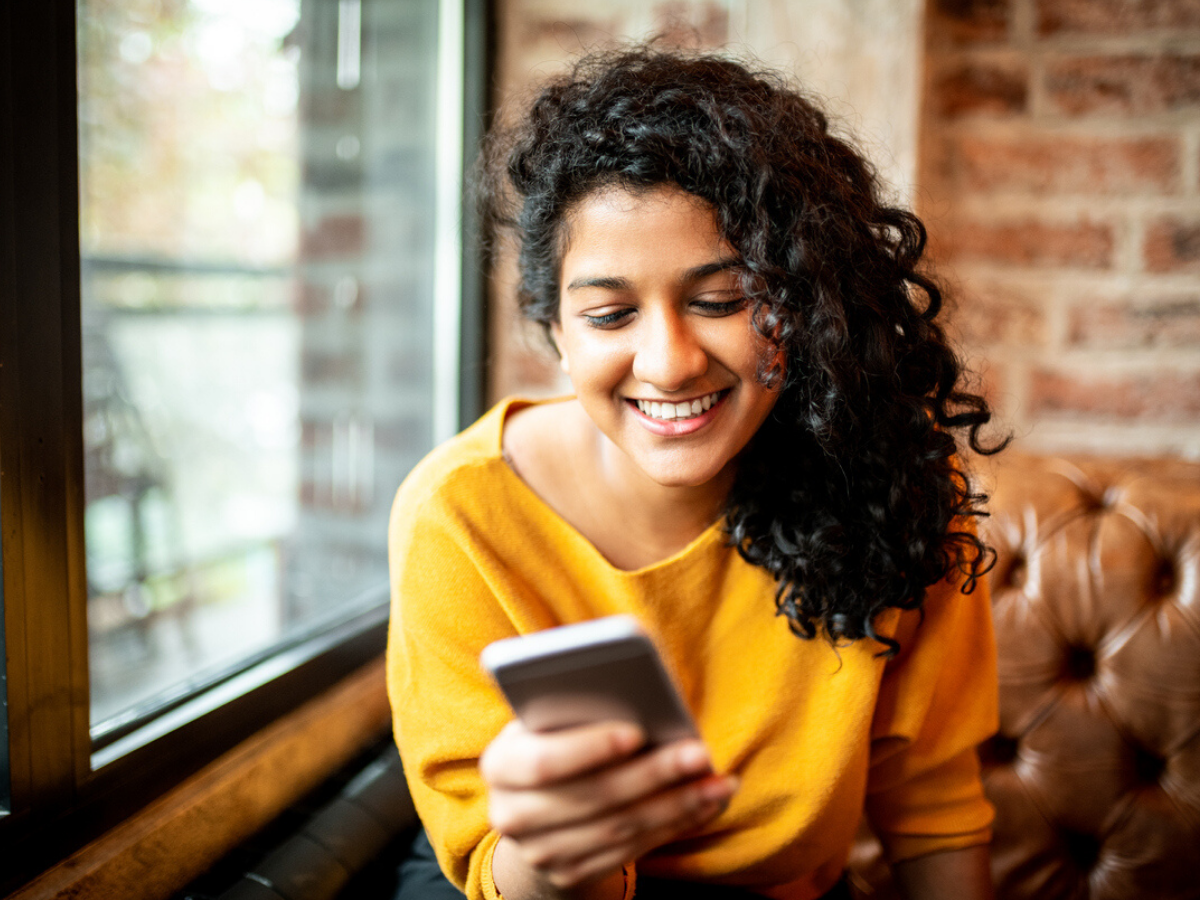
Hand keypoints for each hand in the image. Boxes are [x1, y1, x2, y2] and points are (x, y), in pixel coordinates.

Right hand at [481, 719, 736, 896]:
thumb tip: (638, 690)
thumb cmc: (553, 738)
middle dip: (653, 774)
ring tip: (719, 780)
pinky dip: (675, 825)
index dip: (590, 748)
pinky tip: (706, 802)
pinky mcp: (571, 875)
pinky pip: (632, 851)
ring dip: (678, 804)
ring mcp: (541, 852)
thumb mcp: (549, 718)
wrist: (533, 807)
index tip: (637, 731)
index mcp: (500, 764)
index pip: (543, 762)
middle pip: (593, 797)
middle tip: (700, 752)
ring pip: (620, 828)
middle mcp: (512, 816)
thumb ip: (576, 705)